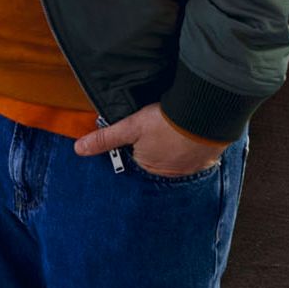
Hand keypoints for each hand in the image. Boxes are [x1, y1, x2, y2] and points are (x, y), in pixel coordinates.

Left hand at [75, 103, 224, 178]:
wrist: (204, 114)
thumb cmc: (166, 121)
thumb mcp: (130, 126)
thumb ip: (105, 138)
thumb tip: (79, 149)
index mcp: (149, 168)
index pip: (139, 156)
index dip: (139, 141)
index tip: (144, 129)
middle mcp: (170, 173)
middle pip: (160, 158)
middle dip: (159, 145)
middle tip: (162, 125)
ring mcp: (192, 168)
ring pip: (180, 157)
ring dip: (179, 145)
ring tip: (178, 127)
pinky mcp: (209, 158)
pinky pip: (200, 154)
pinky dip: (196, 144)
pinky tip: (194, 132)